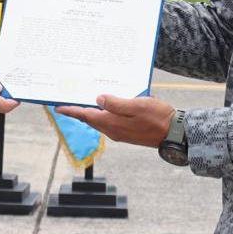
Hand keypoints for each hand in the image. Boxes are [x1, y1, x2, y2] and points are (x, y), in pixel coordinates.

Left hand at [55, 94, 175, 146]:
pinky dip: (102, 113)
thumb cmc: (158, 118)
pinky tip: (105, 105)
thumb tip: (98, 99)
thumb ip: (116, 103)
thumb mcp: (138, 106)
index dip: (71, 111)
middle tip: (67, 101)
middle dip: (78, 110)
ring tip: (82, 100)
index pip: (86, 116)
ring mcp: (120, 132)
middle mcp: (113, 130)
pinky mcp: (127, 131)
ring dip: (90, 111)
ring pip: (99, 120)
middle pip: (90, 119)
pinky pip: (109, 121)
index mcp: (112, 124)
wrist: (175, 134)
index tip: (57, 107)